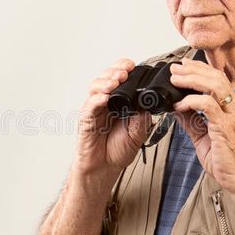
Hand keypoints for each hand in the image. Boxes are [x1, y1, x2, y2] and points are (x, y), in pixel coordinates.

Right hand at [74, 58, 150, 177]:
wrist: (105, 168)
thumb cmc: (117, 150)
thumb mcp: (138, 132)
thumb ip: (142, 116)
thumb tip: (148, 102)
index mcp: (118, 101)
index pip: (118, 78)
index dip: (123, 69)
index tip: (133, 65)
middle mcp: (104, 102)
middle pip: (105, 78)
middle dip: (115, 71)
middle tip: (125, 72)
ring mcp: (94, 110)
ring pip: (95, 87)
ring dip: (105, 82)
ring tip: (115, 81)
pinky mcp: (86, 120)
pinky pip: (89, 106)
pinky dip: (96, 100)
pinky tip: (104, 97)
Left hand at [170, 58, 234, 194]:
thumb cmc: (228, 160)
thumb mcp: (203, 136)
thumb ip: (190, 120)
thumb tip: (175, 107)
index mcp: (231, 108)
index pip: (217, 78)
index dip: (199, 69)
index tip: (182, 66)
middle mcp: (234, 108)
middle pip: (216, 77)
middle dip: (193, 69)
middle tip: (175, 68)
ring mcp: (232, 117)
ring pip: (214, 86)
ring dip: (191, 80)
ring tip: (175, 80)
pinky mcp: (225, 127)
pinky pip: (209, 106)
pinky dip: (191, 102)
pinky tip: (179, 105)